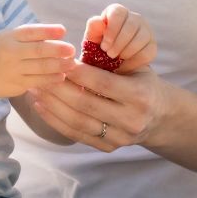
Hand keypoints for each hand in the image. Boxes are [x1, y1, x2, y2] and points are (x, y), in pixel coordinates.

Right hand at [0, 23, 76, 97]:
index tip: (63, 31)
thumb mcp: (9, 38)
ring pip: (40, 68)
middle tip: (72, 50)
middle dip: (57, 50)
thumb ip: (30, 36)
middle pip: (38, 51)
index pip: (30, 32)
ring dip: (58, 66)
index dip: (48, 31)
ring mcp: (13, 71)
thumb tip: (59, 33)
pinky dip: (51, 79)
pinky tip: (61, 77)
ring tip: (71, 64)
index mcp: (9, 37)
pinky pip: (37, 82)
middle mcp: (10, 53)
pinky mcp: (16, 86)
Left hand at [24, 61, 169, 152]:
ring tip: (36, 90)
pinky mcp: (109, 148)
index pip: (102, 84)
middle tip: (40, 74)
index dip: (78, 73)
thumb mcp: (135, 66)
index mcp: (140, 95)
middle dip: (59, 89)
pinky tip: (42, 107)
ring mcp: (120, 138)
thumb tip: (73, 49)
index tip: (60, 61)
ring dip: (52, 106)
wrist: (160, 115)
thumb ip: (109, 57)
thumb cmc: (142, 82)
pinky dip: (55, 121)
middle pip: (86, 104)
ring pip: (78, 122)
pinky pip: (76, 135)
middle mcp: (132, 119)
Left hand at [84, 4, 156, 73]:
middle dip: (119, 42)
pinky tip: (126, 64)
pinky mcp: (152, 45)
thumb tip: (98, 20)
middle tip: (109, 55)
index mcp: (116, 13)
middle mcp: (133, 18)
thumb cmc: (97, 53)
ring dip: (127, 51)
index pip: (118, 12)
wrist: (110, 74)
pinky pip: (148, 51)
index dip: (112, 29)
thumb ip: (93, 31)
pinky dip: (135, 61)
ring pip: (142, 36)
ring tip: (117, 59)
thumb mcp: (91, 43)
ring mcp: (145, 31)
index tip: (104, 46)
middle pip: (131, 24)